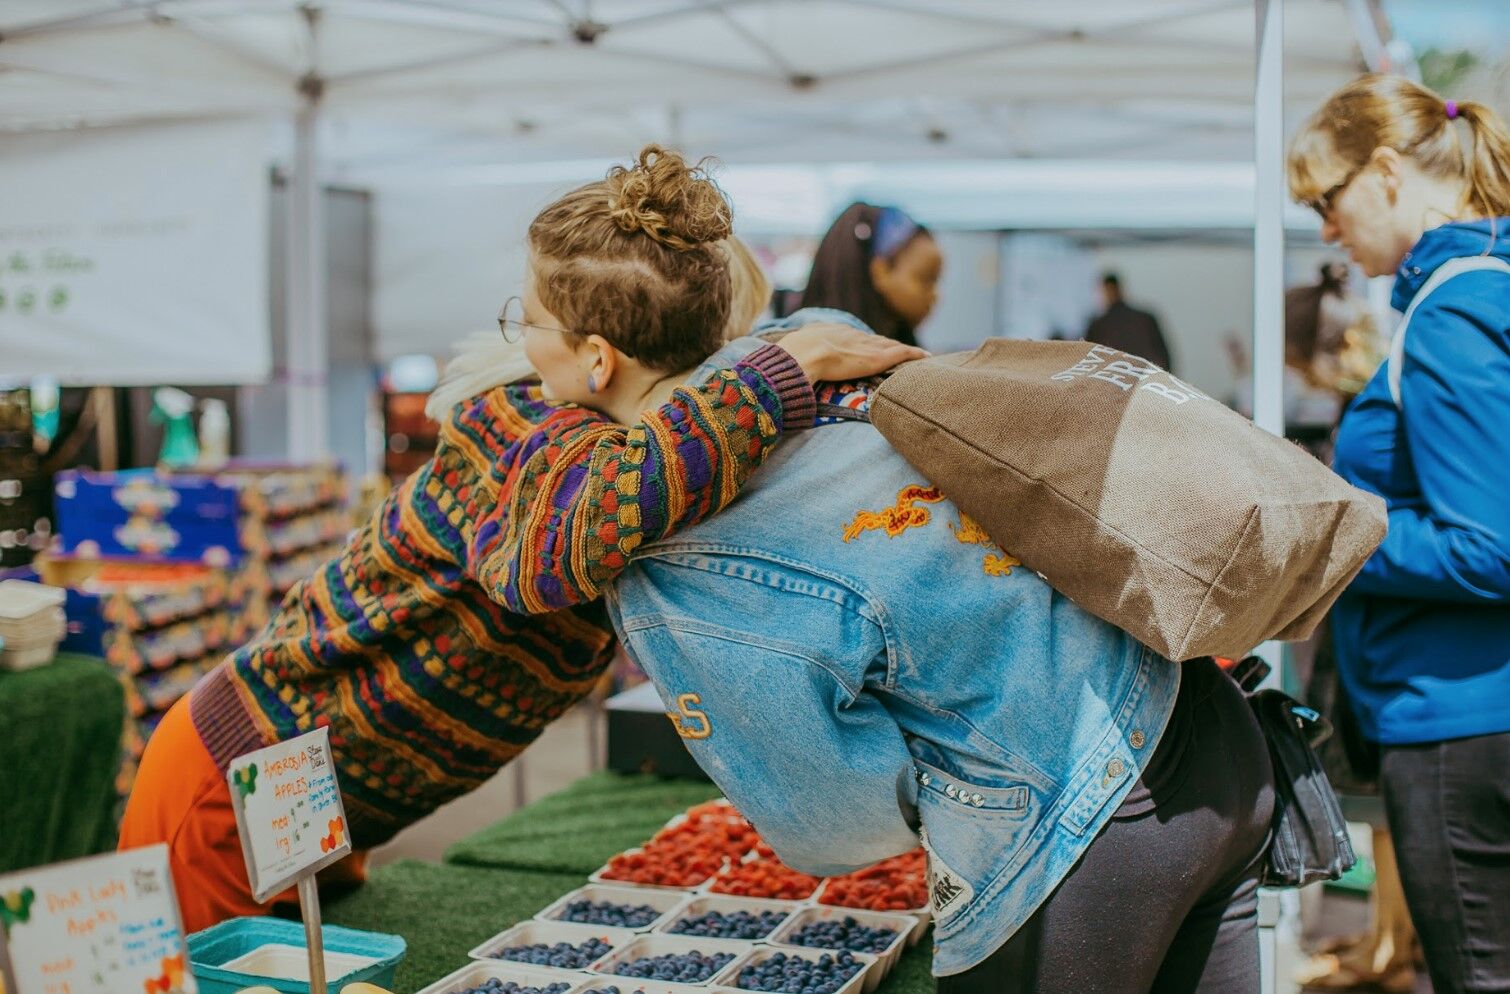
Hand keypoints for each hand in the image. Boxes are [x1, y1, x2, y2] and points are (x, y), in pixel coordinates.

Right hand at [777, 323, 928, 382]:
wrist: (801, 357)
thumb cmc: (791, 359)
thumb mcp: (792, 351)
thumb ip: (795, 356)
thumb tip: (781, 364)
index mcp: (831, 333)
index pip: (852, 338)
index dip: (863, 343)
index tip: (870, 347)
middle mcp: (851, 336)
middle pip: (873, 339)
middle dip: (886, 344)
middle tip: (898, 350)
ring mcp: (864, 346)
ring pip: (888, 345)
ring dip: (901, 350)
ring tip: (916, 355)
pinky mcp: (876, 358)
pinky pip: (901, 353)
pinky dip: (913, 355)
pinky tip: (926, 357)